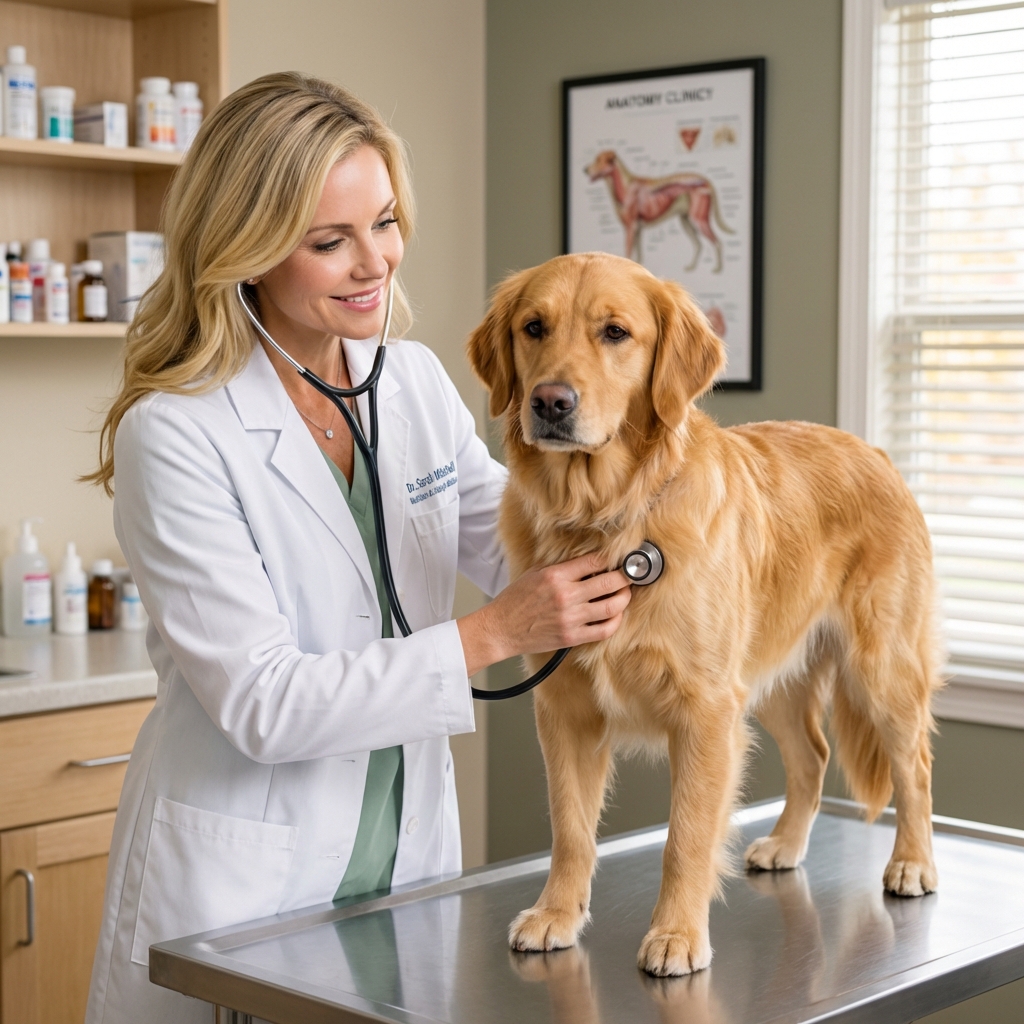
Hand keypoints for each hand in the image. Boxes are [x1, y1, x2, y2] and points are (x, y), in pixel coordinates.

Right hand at [457, 552, 631, 675]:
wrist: (501, 629)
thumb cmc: (516, 600)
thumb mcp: (535, 573)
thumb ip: (562, 566)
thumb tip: (588, 561)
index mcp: (555, 576)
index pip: (594, 562)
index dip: (612, 559)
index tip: (619, 559)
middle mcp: (565, 596)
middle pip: (609, 582)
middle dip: (625, 577)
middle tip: (630, 575)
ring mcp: (570, 619)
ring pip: (612, 607)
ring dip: (624, 598)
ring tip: (625, 593)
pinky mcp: (572, 637)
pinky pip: (604, 630)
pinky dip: (615, 621)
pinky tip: (616, 615)